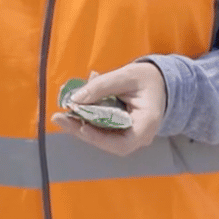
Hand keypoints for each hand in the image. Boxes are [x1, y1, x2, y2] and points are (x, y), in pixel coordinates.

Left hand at [51, 62, 165, 155]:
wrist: (160, 82)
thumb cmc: (147, 78)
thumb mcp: (126, 75)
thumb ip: (102, 86)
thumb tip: (75, 99)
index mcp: (147, 124)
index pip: (123, 143)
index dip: (100, 138)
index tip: (82, 126)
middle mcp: (139, 136)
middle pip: (107, 142)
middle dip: (81, 130)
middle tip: (58, 118)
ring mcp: (129, 135)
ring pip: (101, 137)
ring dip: (79, 125)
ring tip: (61, 114)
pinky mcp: (121, 130)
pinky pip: (102, 129)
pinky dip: (86, 119)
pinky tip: (74, 107)